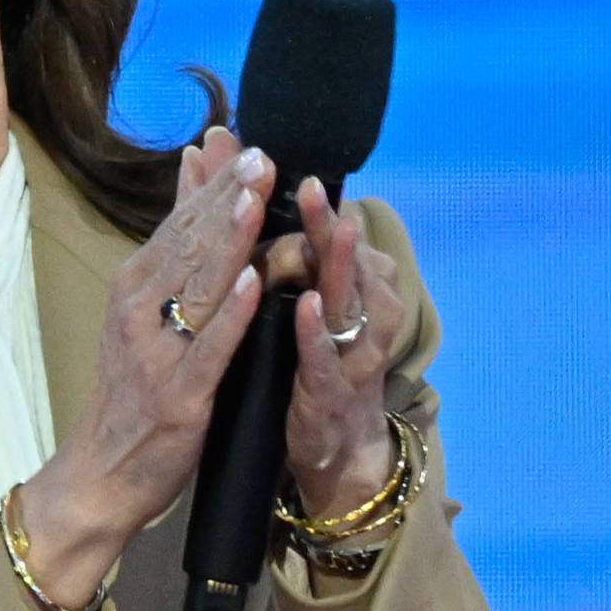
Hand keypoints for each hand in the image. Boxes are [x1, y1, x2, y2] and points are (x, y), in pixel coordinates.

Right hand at [7, 126, 270, 610]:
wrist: (101, 474)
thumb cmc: (129, 392)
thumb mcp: (142, 314)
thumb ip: (173, 250)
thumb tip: (192, 176)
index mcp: (132, 288)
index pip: (177, 223)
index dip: (211, 182)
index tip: (242, 140)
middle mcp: (137, 311)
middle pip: (188, 244)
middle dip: (226, 198)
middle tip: (262, 155)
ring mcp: (156, 352)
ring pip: (197, 287)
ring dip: (230, 240)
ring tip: (257, 198)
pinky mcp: (179, 394)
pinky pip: (209, 347)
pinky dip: (230, 313)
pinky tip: (252, 282)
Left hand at [270, 176, 402, 516]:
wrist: (337, 448)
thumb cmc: (315, 361)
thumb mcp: (300, 298)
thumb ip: (286, 244)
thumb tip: (248, 176)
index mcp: (352, 287)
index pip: (333, 236)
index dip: (316, 203)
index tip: (288, 163)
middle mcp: (362, 313)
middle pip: (347, 260)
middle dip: (329, 222)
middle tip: (310, 184)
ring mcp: (352, 353)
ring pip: (350, 302)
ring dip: (338, 266)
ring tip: (329, 230)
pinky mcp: (333, 393)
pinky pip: (328, 359)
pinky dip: (318, 332)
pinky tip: (308, 306)